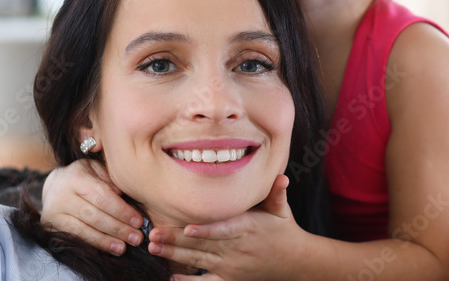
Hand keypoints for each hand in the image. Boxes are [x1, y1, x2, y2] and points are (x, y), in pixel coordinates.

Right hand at [40, 158, 144, 255]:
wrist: (55, 186)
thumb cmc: (85, 177)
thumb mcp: (98, 170)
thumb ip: (111, 181)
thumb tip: (124, 196)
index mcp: (75, 177)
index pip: (102, 197)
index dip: (122, 211)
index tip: (139, 222)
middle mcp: (61, 195)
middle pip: (94, 216)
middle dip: (118, 228)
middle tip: (137, 238)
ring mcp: (53, 212)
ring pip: (84, 230)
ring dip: (106, 240)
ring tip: (124, 247)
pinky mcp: (50, 227)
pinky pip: (76, 238)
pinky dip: (94, 244)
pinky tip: (110, 249)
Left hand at [147, 175, 308, 280]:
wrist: (294, 261)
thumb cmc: (284, 230)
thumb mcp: (281, 210)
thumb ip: (277, 193)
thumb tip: (281, 177)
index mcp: (247, 228)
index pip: (223, 230)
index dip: (205, 231)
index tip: (187, 229)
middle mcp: (236, 248)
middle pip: (203, 244)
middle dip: (177, 240)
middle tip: (154, 235)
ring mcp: (231, 265)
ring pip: (199, 260)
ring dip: (175, 255)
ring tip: (154, 248)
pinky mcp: (230, 278)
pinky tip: (172, 277)